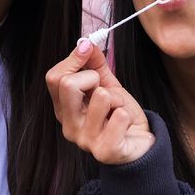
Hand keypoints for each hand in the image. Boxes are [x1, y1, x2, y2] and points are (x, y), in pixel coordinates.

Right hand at [45, 40, 154, 163]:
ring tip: (118, 110)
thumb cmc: (119, 115)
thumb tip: (86, 43)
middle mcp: (69, 126)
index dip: (73, 59)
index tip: (88, 51)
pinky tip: (125, 124)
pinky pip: (119, 117)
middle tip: (105, 91)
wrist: (140, 145)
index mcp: (64, 109)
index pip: (54, 77)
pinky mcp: (105, 151)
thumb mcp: (107, 84)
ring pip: (100, 97)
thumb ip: (94, 64)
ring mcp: (85, 141)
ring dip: (117, 98)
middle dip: (93, 77)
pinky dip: (127, 114)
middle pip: (67, 85)